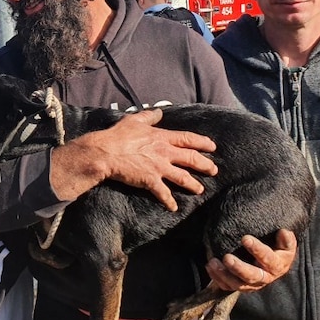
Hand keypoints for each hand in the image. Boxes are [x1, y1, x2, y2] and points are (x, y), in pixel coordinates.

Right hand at [50, 109, 217, 210]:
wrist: (105, 153)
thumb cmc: (117, 136)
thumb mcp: (134, 121)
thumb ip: (148, 116)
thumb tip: (159, 111)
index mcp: (161, 137)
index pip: (187, 139)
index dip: (202, 142)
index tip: (212, 147)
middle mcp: (164, 152)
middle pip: (191, 159)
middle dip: (205, 165)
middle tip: (214, 170)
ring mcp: (159, 167)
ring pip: (183, 178)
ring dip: (193, 184)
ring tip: (200, 189)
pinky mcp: (150, 181)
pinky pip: (164, 194)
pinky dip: (169, 201)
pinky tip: (174, 208)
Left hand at [206, 229, 297, 291]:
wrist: (273, 264)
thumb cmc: (278, 250)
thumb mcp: (286, 245)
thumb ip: (286, 240)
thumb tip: (283, 232)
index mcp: (277, 266)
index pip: (268, 259)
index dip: (258, 250)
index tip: (245, 238)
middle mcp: (265, 278)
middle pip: (252, 276)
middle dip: (238, 268)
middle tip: (226, 257)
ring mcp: (251, 285)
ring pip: (237, 284)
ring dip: (224, 274)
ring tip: (212, 262)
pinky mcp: (240, 287)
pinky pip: (227, 287)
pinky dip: (217, 278)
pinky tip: (209, 266)